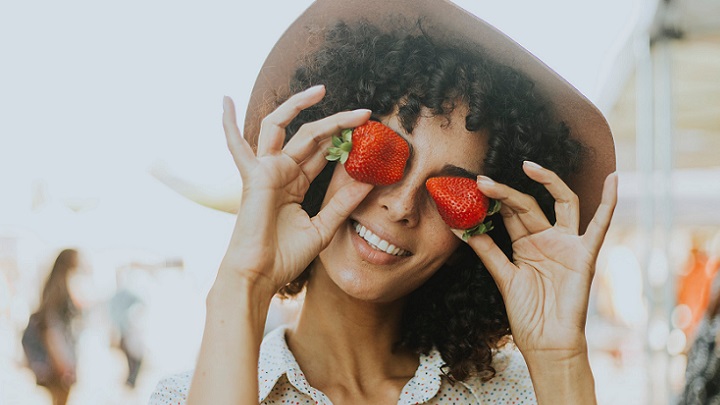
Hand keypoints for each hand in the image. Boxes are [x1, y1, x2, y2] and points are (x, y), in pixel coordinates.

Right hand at [219, 86, 373, 293]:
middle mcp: (280, 171)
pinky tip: (225, 100)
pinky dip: (228, 123)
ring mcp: (265, 170)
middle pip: (310, 135)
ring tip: (322, 90)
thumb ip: (343, 203)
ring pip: (283, 127)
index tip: (370, 132)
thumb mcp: (324, 227)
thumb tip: (369, 181)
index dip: (344, 140)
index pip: (322, 152)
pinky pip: (236, 145)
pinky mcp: (253, 176)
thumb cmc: (285, 256)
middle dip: (337, 122)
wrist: (261, 275)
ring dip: (300, 105)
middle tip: (365, 113)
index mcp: (295, 183)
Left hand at [459, 161, 617, 356]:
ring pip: (561, 203)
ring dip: (547, 182)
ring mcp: (567, 245)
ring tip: (528, 166)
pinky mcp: (585, 255)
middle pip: (528, 205)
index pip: (510, 214)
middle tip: (482, 181)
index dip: (493, 201)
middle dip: (506, 192)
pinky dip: (610, 203)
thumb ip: (488, 252)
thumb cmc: (527, 315)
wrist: (547, 343)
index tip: (471, 189)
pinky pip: (600, 226)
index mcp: (526, 244)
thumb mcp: (504, 278)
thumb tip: (464, 229)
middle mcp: (547, 239)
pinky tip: (613, 179)